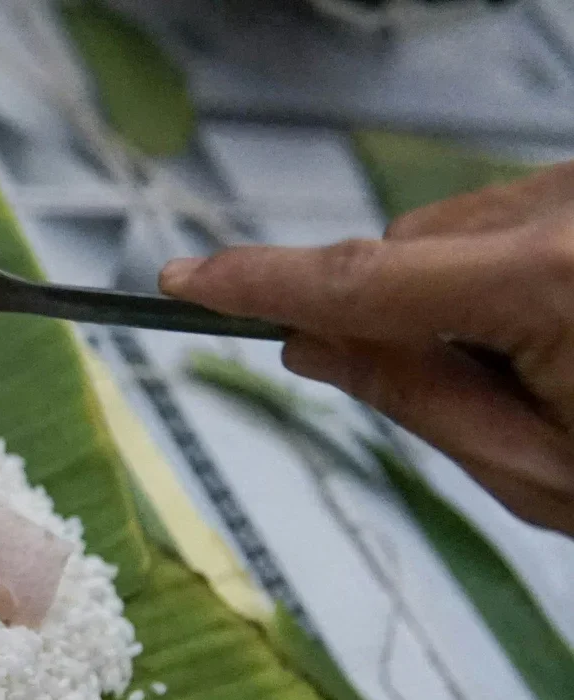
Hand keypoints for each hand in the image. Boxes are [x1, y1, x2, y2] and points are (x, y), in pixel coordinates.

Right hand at [160, 161, 573, 535]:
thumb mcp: (536, 467)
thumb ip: (415, 400)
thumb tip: (314, 345)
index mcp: (555, 280)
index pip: (362, 282)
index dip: (262, 284)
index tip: (186, 281)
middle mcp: (570, 210)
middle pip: (407, 246)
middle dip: (403, 312)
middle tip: (477, 389)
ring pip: (454, 227)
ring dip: (462, 288)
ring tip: (551, 357)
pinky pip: (510, 213)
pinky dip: (509, 266)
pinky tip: (565, 319)